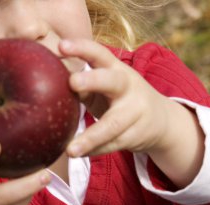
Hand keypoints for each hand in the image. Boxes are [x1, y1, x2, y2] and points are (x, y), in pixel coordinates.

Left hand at [59, 39, 172, 157]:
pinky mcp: (136, 135)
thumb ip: (83, 86)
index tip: (61, 46)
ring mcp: (135, 112)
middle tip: (72, 82)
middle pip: (112, 81)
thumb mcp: (105, 87)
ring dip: (91, 138)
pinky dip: (94, 150)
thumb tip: (48, 84)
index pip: (100, 53)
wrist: (161, 120)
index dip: (81, 48)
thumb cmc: (120, 98)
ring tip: (70, 150)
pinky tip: (79, 154)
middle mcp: (128, 87)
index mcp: (116, 70)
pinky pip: (112, 144)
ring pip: (112, 125)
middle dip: (93, 80)